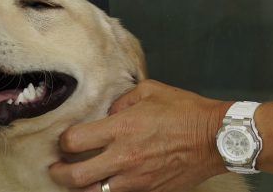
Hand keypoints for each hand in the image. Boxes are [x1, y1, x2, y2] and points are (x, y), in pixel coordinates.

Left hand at [49, 80, 230, 191]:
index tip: (66, 139)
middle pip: (75, 176)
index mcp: (122, 128)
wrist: (215, 138)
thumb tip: (108, 114)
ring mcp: (136, 178)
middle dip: (59, 173)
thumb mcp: (152, 91)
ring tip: (79, 179)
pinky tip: (108, 182)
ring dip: (82, 186)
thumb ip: (123, 101)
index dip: (64, 141)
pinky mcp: (149, 190)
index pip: (74, 141)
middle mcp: (124, 156)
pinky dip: (109, 190)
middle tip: (57, 168)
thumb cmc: (187, 111)